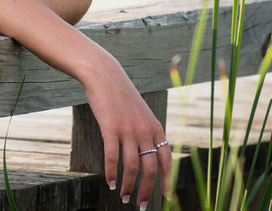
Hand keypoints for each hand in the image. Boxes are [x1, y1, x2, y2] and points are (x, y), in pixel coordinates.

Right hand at [82, 55, 171, 209]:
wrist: (104, 74)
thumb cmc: (121, 96)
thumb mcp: (141, 112)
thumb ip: (147, 131)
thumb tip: (149, 154)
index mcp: (155, 128)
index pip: (167, 161)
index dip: (167, 181)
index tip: (165, 198)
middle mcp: (145, 130)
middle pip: (150, 169)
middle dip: (146, 191)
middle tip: (139, 205)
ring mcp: (129, 129)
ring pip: (132, 167)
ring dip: (128, 186)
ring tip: (124, 197)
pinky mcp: (111, 128)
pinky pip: (112, 157)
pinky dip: (111, 173)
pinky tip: (110, 183)